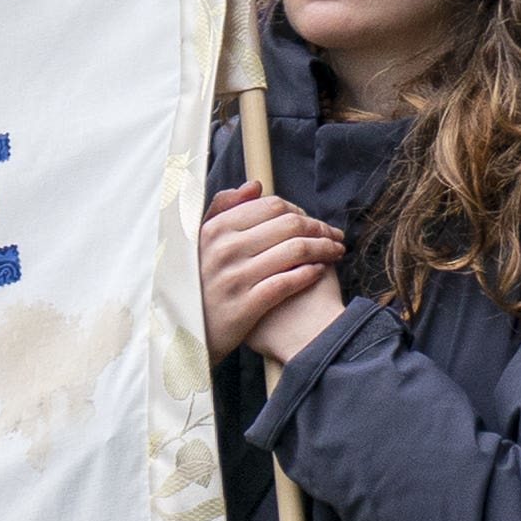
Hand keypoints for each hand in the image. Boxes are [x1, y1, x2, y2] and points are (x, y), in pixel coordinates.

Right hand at [200, 185, 343, 364]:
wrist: (186, 334)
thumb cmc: (201, 283)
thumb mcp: (200, 243)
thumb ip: (224, 210)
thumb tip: (255, 186)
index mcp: (214, 230)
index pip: (272, 206)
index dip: (300, 211)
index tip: (313, 222)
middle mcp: (222, 251)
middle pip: (290, 225)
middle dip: (320, 228)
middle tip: (334, 236)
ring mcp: (233, 279)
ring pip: (296, 250)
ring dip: (324, 249)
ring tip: (335, 253)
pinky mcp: (245, 306)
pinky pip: (289, 281)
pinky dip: (310, 273)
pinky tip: (318, 272)